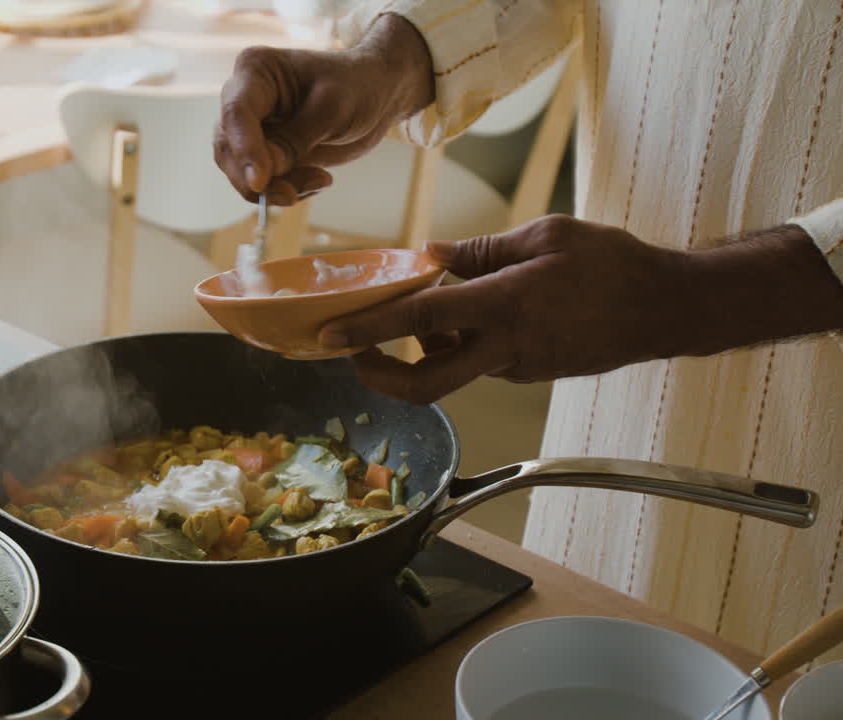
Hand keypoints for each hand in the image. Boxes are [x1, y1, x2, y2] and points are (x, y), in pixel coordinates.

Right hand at [213, 14, 433, 205]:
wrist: (376, 94)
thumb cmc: (357, 87)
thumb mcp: (332, 109)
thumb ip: (295, 140)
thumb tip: (262, 177)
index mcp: (256, 71)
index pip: (236, 111)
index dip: (244, 148)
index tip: (260, 180)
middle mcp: (244, 99)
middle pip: (229, 148)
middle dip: (258, 178)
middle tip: (292, 195)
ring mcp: (251, 129)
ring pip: (241, 172)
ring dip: (276, 188)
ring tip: (320, 181)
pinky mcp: (264, 153)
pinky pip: (262, 182)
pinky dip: (286, 190)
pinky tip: (317, 181)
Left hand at [317, 215, 687, 403]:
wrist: (666, 309)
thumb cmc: (611, 264)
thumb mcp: (543, 235)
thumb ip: (481, 249)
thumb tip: (431, 253)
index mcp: (503, 305)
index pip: (418, 321)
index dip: (367, 331)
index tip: (328, 336)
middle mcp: (504, 348)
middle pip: (425, 384)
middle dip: (379, 374)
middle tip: (355, 352)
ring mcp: (517, 368)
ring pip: (452, 368)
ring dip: (427, 346)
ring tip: (432, 304)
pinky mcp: (529, 374)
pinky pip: (479, 362)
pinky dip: (461, 341)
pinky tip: (477, 309)